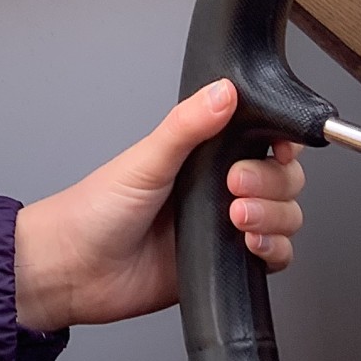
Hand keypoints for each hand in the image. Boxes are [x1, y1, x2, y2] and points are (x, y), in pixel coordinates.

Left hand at [12, 79, 304, 332]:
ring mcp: (224, 226)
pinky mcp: (226, 265)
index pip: (261, 138)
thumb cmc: (95, 210)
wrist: (75, 270)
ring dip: (274, 216)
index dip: (280, 141)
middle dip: (271, 181)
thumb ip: (186, 126)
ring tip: (238, 219)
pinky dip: (274, 250)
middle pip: (281, 177)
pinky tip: (250, 246)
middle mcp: (218, 187)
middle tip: (235, 185)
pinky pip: (274, 257)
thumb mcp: (144, 160)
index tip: (277, 147)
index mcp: (200, 153)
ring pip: (284, 216)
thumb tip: (224, 90)